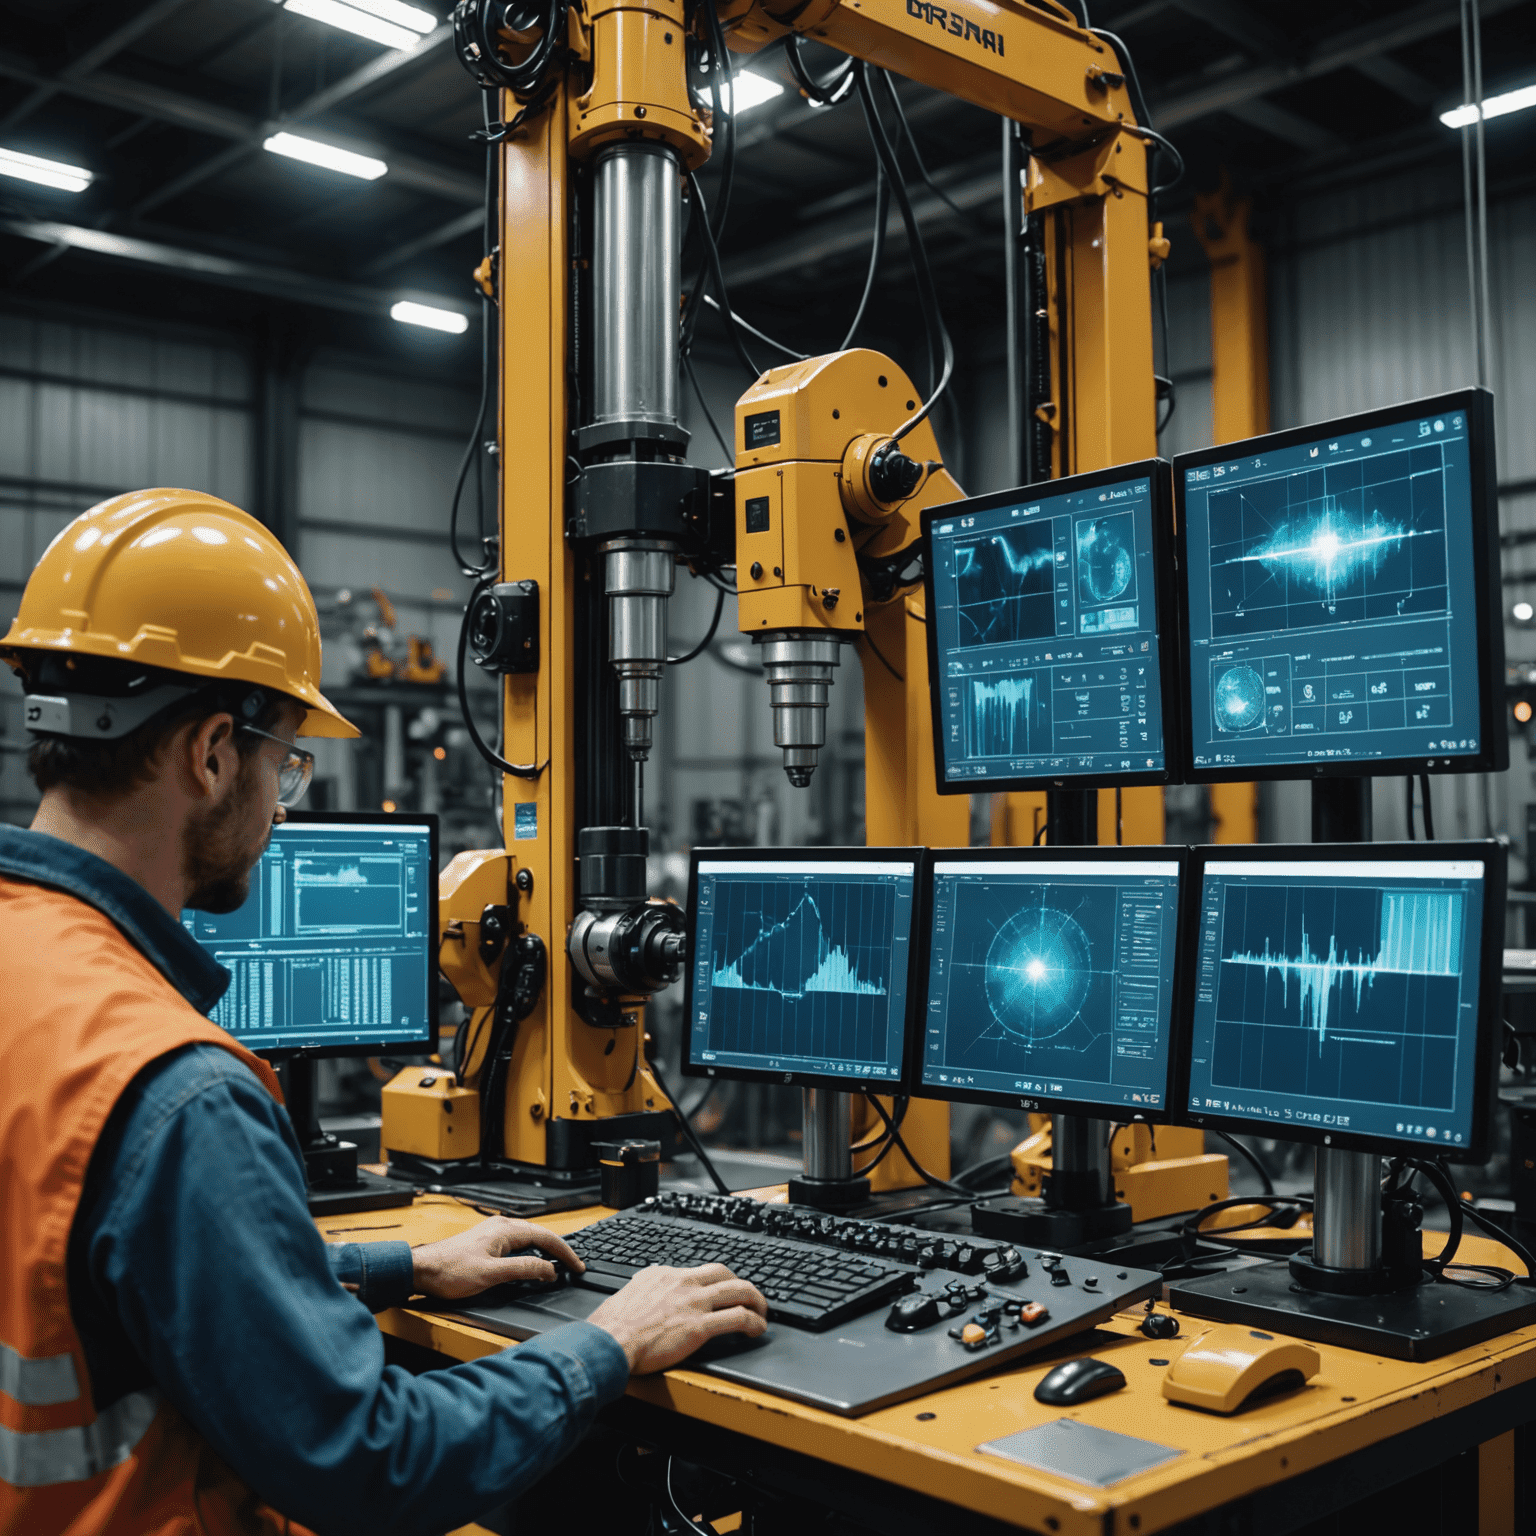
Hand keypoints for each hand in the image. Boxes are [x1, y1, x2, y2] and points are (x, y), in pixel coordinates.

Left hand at [411, 1217, 583, 1299]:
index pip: (546, 1238)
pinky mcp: (486, 1242)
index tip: (577, 1266)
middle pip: (540, 1235)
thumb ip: (523, 1270)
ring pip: (529, 1238)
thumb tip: (549, 1270)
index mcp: (505, 1230)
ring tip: (559, 1265)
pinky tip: (532, 1263)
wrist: (421, 1270)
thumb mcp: (491, 1275)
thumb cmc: (450, 1272)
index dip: (565, 1253)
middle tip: (574, 1267)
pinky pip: (518, 1243)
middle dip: (559, 1251)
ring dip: (546, 1251)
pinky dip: (532, 1252)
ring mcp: (493, 1233)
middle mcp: (501, 1226)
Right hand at [588, 1263, 767, 1374]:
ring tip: (762, 1311)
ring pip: (739, 1291)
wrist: (610, 1341)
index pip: (700, 1271)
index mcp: (665, 1275)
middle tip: (750, 1297)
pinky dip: (754, 1322)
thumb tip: (643, 1291)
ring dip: (757, 1300)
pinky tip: (757, 1329)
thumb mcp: (628, 1295)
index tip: (722, 1291)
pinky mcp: (700, 1326)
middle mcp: (683, 1283)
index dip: (716, 1281)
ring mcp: (693, 1303)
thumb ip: (643, 1290)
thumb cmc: (613, 1326)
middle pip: (725, 1274)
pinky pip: (738, 1318)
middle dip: (742, 1284)